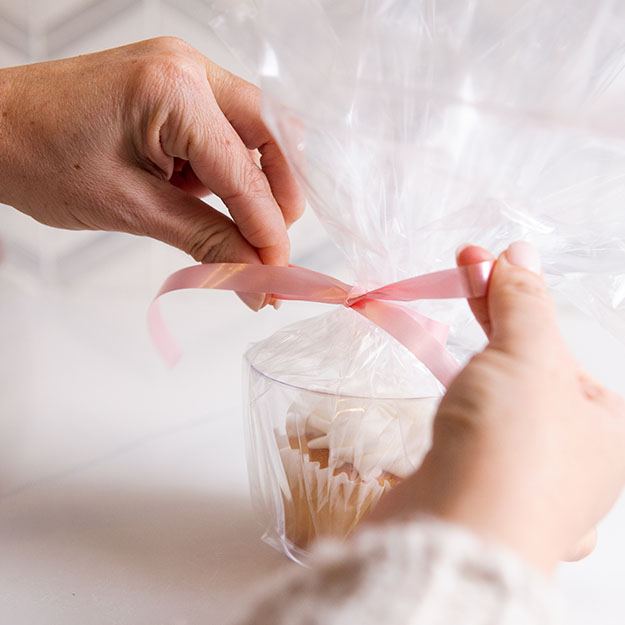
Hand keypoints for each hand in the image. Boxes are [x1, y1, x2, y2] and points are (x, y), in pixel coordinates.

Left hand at [0, 37, 302, 307]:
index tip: (276, 274)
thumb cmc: (40, 159)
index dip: (267, 229)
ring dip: (254, 185)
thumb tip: (254, 276)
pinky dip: (229, 171)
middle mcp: (189, 68)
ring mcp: (185, 72)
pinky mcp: (177, 87)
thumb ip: (205, 239)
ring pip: (254, 133)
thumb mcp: (131, 209)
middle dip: (278, 196)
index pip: (245, 171)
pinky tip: (209, 199)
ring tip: (234, 227)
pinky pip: (226, 131)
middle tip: (270, 245)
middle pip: (270, 134)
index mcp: (174, 90)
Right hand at [371, 241, 624, 572]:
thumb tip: (518, 253)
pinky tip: (454, 412)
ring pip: (499, 411)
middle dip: (492, 321)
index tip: (476, 258)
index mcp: (606, 429)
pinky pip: (474, 445)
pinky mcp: (479, 497)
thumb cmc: (512, 445)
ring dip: (476, 373)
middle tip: (461, 270)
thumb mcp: (527, 356)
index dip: (514, 294)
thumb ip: (522, 303)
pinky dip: (460, 418)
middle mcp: (575, 462)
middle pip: (528, 373)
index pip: (557, 345)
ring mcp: (525, 485)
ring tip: (455, 337)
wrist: (453, 535)